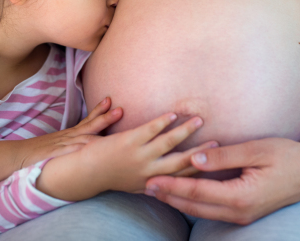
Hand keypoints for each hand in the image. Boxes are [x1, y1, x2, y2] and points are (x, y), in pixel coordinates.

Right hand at [13, 97, 122, 168]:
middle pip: (89, 125)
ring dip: (98, 128)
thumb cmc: (37, 154)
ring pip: (83, 136)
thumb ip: (72, 145)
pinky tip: (93, 146)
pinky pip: (71, 151)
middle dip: (105, 117)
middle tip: (120, 109)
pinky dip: (81, 147)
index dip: (99, 111)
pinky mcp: (55, 155)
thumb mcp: (57, 147)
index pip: (87, 121)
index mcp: (68, 135)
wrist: (15, 157)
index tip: (110, 101)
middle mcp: (67, 137)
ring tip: (112, 120)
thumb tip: (89, 146)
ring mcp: (61, 145)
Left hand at [36, 113, 217, 200]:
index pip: (180, 176)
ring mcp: (139, 156)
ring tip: (198, 120)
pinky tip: (172, 114)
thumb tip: (165, 180)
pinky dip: (162, 122)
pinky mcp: (129, 141)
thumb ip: (149, 181)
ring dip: (185, 131)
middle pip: (181, 161)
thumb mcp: (131, 184)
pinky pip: (150, 130)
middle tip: (217, 142)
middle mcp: (148, 172)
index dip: (198, 168)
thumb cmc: (107, 175)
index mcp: (151, 182)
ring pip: (168, 143)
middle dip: (200, 152)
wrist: (82, 172)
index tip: (213, 161)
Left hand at [145, 137, 299, 224]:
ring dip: (179, 201)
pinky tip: (184, 194)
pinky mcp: (245, 211)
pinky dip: (194, 202)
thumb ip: (223, 156)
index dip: (172, 186)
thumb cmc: (288, 156)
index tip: (151, 179)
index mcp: (240, 196)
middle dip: (169, 197)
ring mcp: (242, 215)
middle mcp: (239, 211)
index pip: (197, 192)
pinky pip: (213, 209)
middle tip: (145, 186)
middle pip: (195, 206)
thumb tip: (194, 158)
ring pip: (202, 211)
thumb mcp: (255, 150)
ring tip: (158, 192)